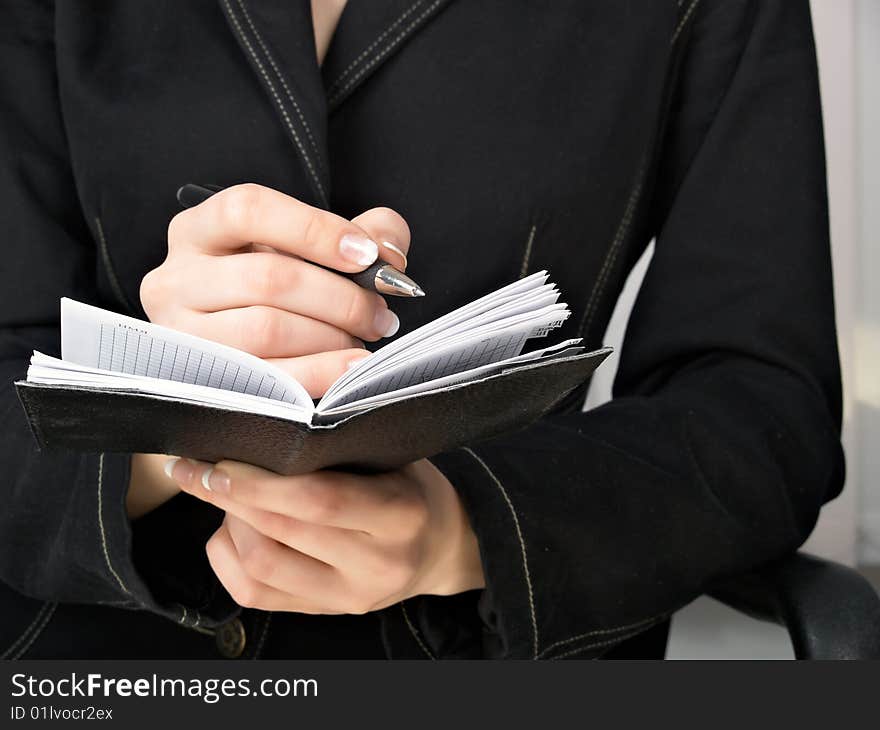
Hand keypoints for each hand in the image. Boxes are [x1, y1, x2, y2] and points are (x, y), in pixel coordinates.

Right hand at [128, 184, 411, 518]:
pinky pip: (270, 378)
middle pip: (268, 278)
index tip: (367, 255)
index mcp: (198, 229)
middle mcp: (176, 278)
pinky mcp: (201, 381)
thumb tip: (390, 252)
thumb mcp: (312, 246)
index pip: (248, 210)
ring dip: (332, 334)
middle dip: (341, 297)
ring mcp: (182, 333)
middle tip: (381, 311)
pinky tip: (354, 364)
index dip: (314, 230)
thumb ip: (362, 233)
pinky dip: (322, 371)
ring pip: (267, 329)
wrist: (238, 338)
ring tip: (364, 335)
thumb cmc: (279, 285)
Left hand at [164, 457, 485, 613]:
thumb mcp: (394, 455)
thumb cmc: (410, 487)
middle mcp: (376, 565)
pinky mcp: (323, 613)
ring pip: (260, 567)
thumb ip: (342, 443)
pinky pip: (253, 594)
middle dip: (228, 497)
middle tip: (199, 468)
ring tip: (226, 494)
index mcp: (400, 515)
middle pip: (281, 533)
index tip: (221, 458)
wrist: (440, 547)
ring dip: (229, 525)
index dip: (261, 482)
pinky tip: (230, 528)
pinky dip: (227, 556)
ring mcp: (348, 597)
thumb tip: (268, 416)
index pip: (319, 500)